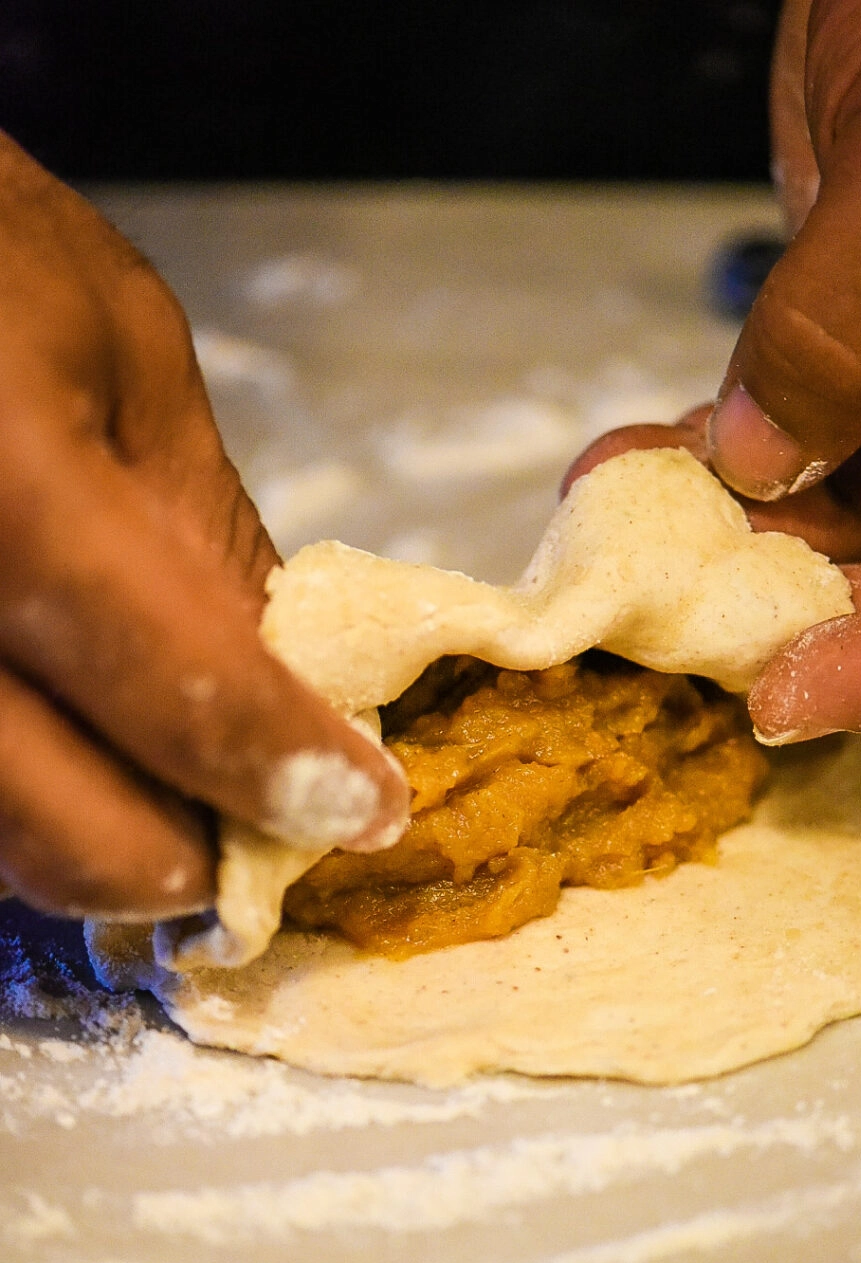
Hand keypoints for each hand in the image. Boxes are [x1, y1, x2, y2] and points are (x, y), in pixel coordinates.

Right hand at [0, 135, 406, 920]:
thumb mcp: (127, 355)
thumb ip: (207, 536)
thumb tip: (298, 693)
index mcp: (8, 485)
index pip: (172, 689)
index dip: (286, 767)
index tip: (365, 806)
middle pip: (69, 831)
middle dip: (196, 851)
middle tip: (274, 814)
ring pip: (7, 847)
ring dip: (114, 839)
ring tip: (183, 773)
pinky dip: (41, 798)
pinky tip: (87, 734)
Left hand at [707, 0, 860, 737]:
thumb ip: (849, 322)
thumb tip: (762, 462)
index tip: (787, 695)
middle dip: (798, 599)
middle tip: (674, 609)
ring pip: (857, 516)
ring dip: (738, 534)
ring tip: (631, 524)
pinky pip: (810, 435)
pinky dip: (727, 457)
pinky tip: (644, 460)